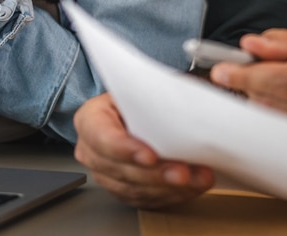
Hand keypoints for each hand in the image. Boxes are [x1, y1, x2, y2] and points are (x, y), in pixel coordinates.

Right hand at [73, 93, 213, 208]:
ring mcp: (104, 173)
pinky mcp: (122, 190)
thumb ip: (159, 93)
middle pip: (118, 169)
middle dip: (155, 174)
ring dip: (167, 188)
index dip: (125, 149)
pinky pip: (144, 199)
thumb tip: (191, 98)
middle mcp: (92, 149)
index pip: (101, 136)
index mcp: (91, 117)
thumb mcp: (147, 85)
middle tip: (182, 173)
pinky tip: (190, 187)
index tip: (151, 156)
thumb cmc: (142, 97)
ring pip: (133, 189)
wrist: (143, 111)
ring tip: (195, 179)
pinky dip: (170, 196)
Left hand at [210, 30, 286, 138]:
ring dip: (261, 99)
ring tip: (281, 89)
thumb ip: (285, 44)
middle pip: (273, 101)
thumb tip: (251, 45)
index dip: (249, 75)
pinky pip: (277, 135)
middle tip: (250, 71)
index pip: (286, 80)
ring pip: (270, 119)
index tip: (222, 71)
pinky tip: (284, 107)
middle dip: (252, 83)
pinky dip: (270, 117)